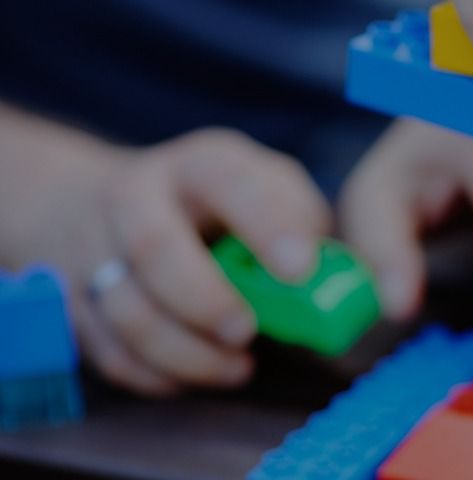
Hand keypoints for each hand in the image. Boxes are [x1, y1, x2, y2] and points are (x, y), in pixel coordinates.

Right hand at [54, 130, 330, 394]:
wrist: (121, 202)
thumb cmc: (224, 204)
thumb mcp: (270, 190)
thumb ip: (303, 225)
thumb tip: (333, 278)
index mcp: (200, 165)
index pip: (229, 183)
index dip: (266, 226)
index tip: (300, 270)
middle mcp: (137, 196)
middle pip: (154, 246)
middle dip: (205, 299)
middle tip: (248, 332)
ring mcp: (94, 245)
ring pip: (126, 308)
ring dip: (185, 351)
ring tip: (237, 366)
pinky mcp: (73, 298)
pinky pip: (106, 349)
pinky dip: (154, 374)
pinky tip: (196, 375)